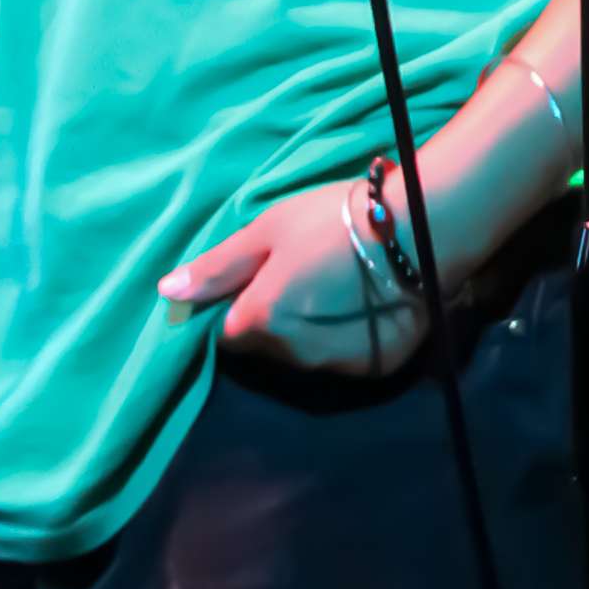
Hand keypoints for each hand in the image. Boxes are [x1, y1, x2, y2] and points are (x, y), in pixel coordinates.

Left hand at [159, 178, 427, 379]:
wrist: (422, 225)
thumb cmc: (335, 218)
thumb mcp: (270, 229)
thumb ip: (218, 267)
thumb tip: (166, 293)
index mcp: (262, 320)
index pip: (229, 333)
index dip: (241, 306)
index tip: (262, 280)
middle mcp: (294, 355)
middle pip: (268, 348)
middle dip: (275, 321)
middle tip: (303, 278)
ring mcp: (338, 367)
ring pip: (306, 357)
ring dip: (310, 334)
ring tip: (336, 292)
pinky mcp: (377, 369)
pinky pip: (346, 360)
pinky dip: (348, 340)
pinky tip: (364, 309)